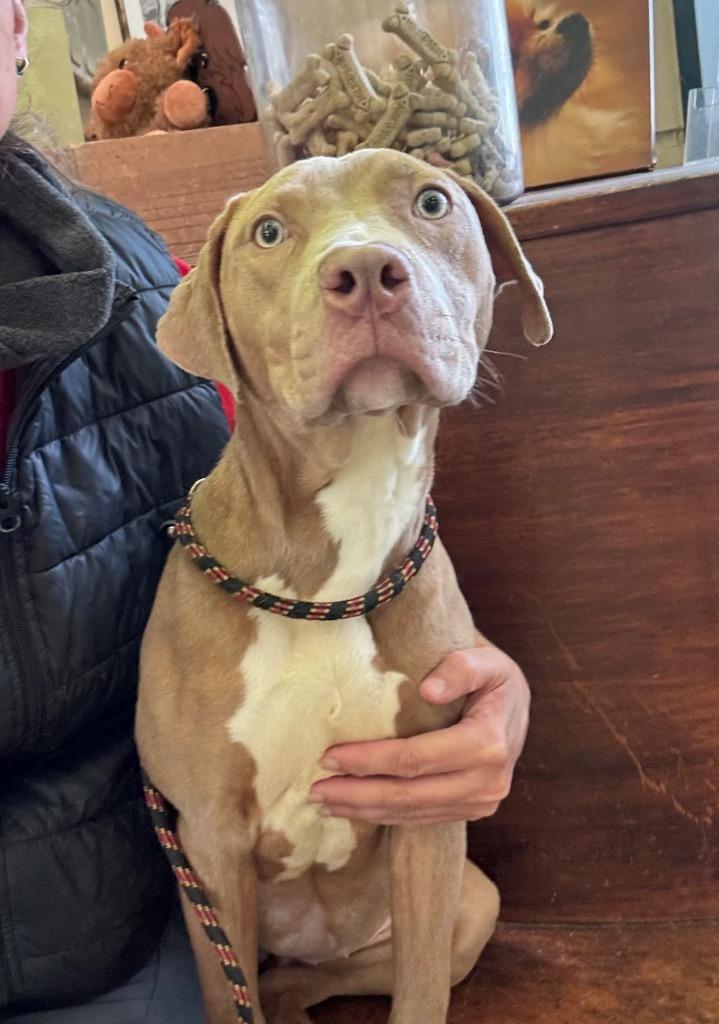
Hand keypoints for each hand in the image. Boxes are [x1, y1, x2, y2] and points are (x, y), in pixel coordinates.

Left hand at [309, 643, 529, 825]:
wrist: (517, 704)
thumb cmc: (494, 676)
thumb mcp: (486, 659)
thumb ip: (460, 667)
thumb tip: (427, 689)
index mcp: (488, 743)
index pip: (415, 758)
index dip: (369, 760)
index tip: (329, 755)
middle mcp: (487, 781)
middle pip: (408, 795)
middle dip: (357, 794)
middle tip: (314, 790)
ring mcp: (481, 802)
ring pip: (412, 813)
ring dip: (364, 810)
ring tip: (324, 803)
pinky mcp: (472, 810)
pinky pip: (422, 817)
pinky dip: (385, 816)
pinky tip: (355, 809)